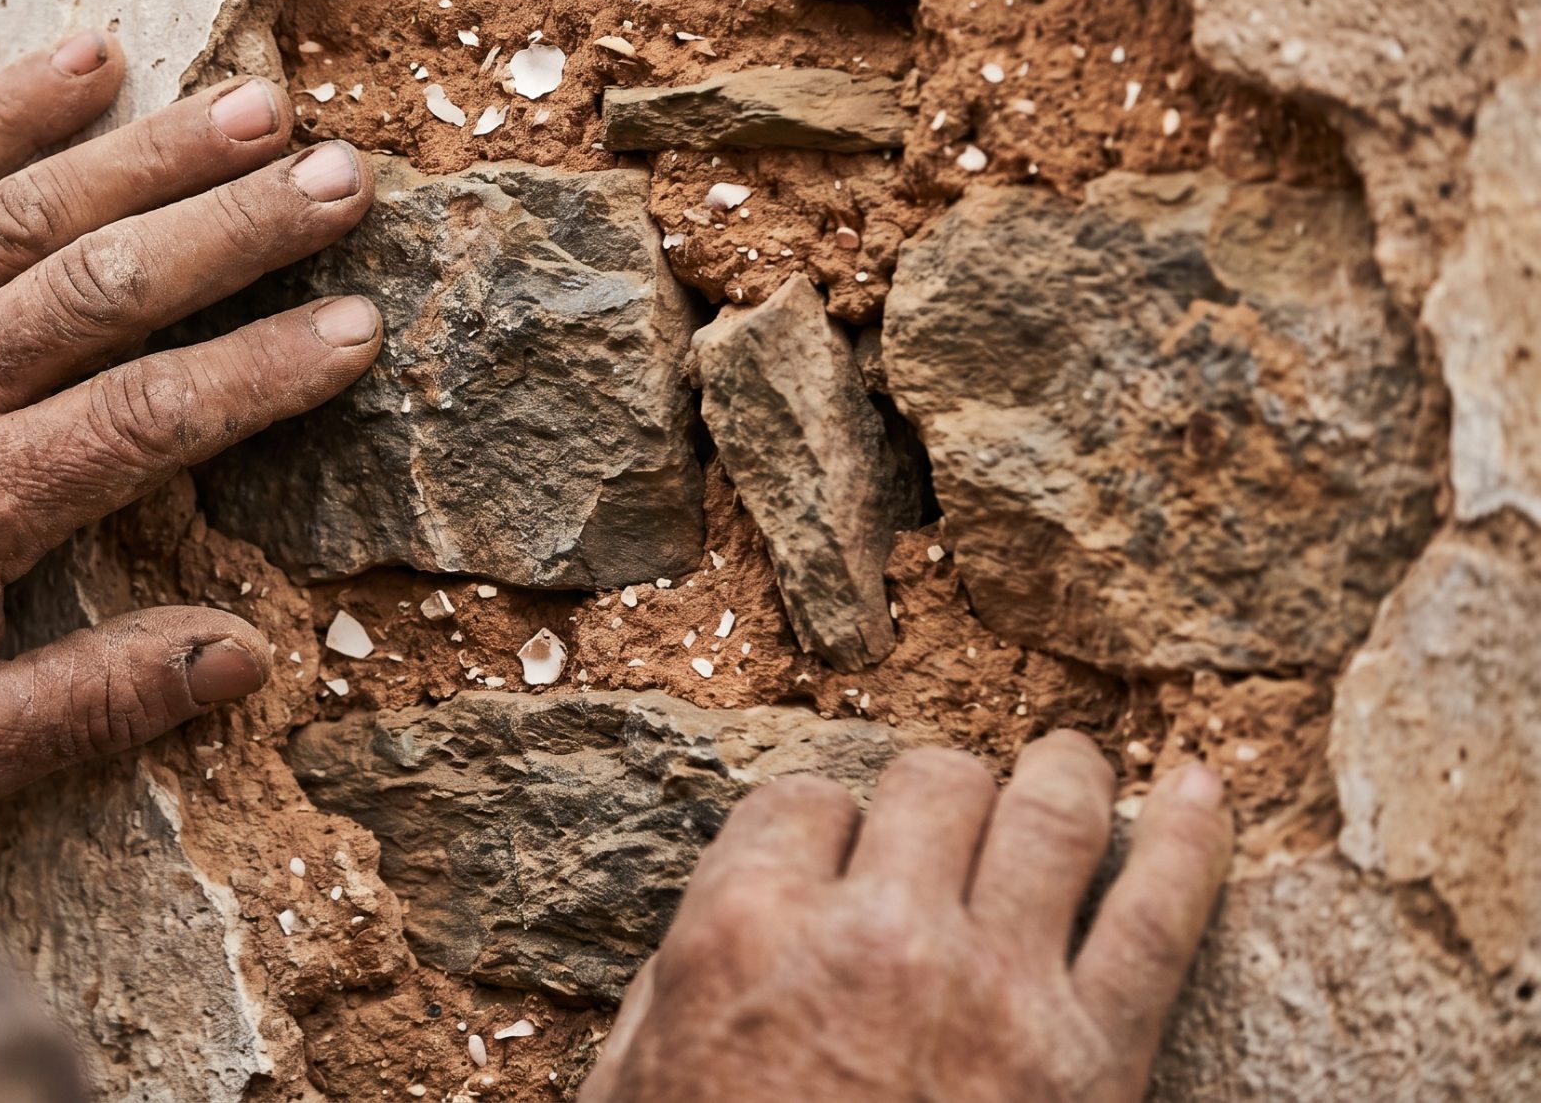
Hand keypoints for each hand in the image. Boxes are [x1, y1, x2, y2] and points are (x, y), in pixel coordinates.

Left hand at [0, 32, 380, 803]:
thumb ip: (96, 700)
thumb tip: (246, 656)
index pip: (150, 417)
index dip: (264, 369)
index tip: (359, 329)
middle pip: (108, 287)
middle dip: (239, 229)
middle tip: (350, 181)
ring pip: (25, 211)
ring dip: (153, 153)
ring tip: (265, 106)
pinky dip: (0, 108)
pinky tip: (90, 57)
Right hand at [582, 734, 1231, 1102]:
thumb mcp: (635, 1092)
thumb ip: (667, 995)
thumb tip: (721, 930)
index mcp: (744, 932)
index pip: (800, 802)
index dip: (823, 825)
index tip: (839, 854)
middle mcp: (874, 934)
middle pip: (930, 784)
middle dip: (939, 793)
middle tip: (950, 815)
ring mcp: (996, 987)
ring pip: (1047, 812)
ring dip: (1061, 774)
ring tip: (1073, 764)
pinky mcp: (1094, 1056)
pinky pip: (1158, 915)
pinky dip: (1190, 841)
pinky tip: (1199, 790)